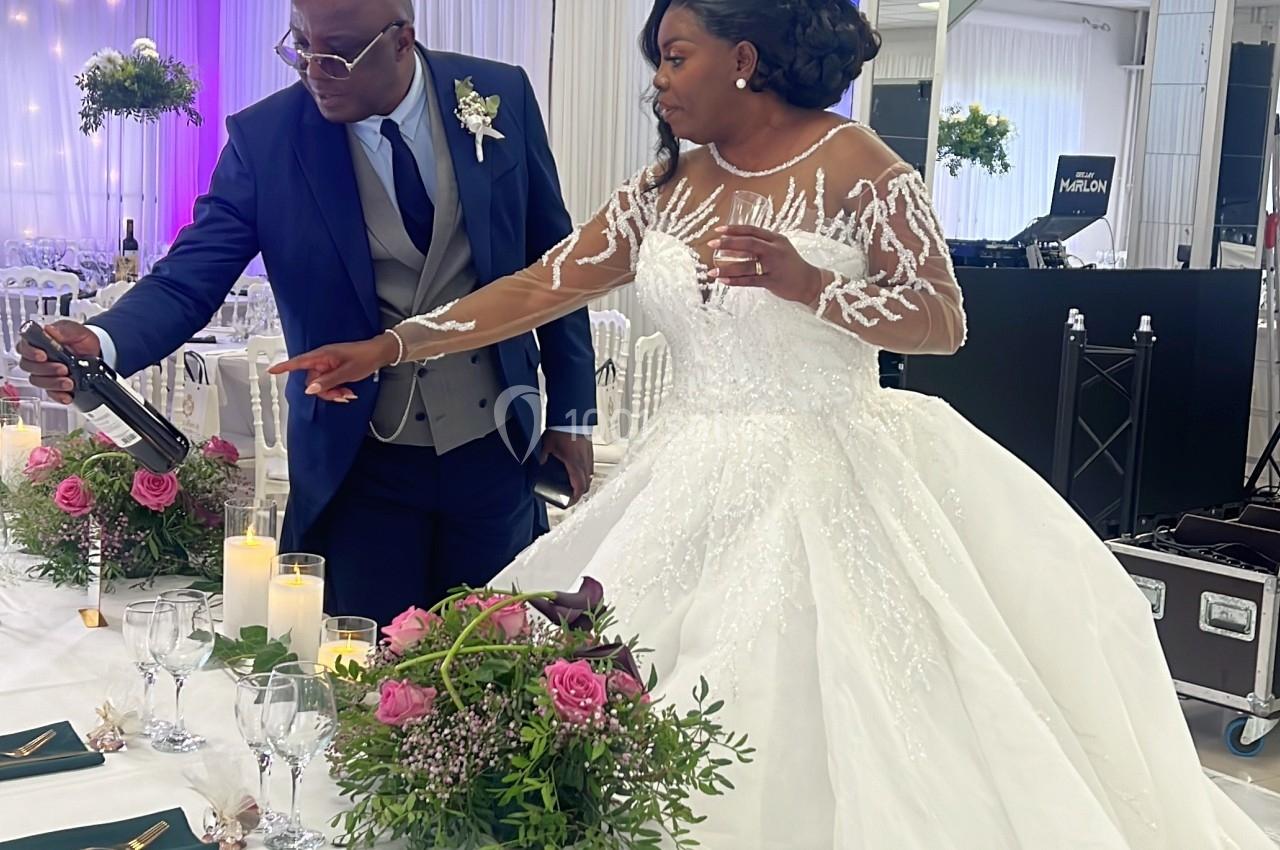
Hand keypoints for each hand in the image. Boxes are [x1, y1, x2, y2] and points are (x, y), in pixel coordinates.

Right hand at [16, 320, 101, 403]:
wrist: (97, 354)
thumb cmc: (82, 340)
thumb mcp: (77, 331)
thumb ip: (64, 330)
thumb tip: (50, 330)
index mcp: (39, 341)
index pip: (24, 346)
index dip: (30, 352)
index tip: (42, 355)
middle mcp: (37, 358)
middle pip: (29, 366)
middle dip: (46, 369)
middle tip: (63, 368)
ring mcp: (45, 373)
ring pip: (38, 381)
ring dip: (53, 383)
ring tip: (69, 382)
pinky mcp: (53, 386)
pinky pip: (50, 393)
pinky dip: (59, 395)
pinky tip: (67, 395)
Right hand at [268, 333, 399, 401]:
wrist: (379, 353)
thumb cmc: (364, 357)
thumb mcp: (347, 372)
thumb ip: (327, 381)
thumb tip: (309, 389)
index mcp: (322, 355)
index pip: (298, 362)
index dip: (283, 367)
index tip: (270, 371)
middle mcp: (322, 359)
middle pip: (312, 380)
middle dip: (324, 391)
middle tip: (341, 395)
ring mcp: (328, 364)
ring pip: (321, 384)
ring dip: (333, 392)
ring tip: (348, 393)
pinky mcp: (334, 369)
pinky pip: (329, 382)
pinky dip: (337, 389)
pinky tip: (348, 391)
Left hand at [541, 430, 593, 505]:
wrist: (572, 416)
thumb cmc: (563, 428)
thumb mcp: (547, 445)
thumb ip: (543, 456)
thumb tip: (540, 462)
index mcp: (574, 464)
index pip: (579, 488)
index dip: (574, 499)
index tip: (568, 503)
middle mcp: (584, 462)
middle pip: (586, 486)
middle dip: (579, 494)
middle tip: (569, 496)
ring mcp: (589, 457)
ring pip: (590, 477)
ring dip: (583, 483)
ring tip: (573, 484)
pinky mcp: (590, 451)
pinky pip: (590, 467)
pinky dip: (585, 473)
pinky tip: (576, 469)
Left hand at [707, 225, 825, 306]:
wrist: (809, 282)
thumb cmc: (790, 264)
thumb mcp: (780, 248)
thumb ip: (762, 243)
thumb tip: (735, 241)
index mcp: (776, 239)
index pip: (752, 230)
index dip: (734, 229)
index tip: (719, 230)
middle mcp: (775, 250)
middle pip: (749, 243)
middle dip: (728, 243)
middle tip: (712, 244)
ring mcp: (774, 266)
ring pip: (747, 265)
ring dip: (727, 268)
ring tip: (712, 270)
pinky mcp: (773, 281)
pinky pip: (750, 281)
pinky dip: (735, 281)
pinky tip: (723, 281)